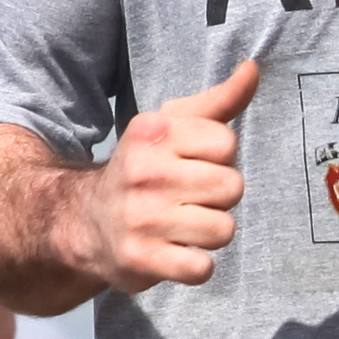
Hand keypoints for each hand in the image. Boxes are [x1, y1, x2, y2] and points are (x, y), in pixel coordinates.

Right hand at [84, 57, 256, 291]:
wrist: (85, 222)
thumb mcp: (173, 127)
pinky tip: (175, 252)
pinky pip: (201, 268)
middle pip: (231, 187)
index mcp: (153, 132)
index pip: (227, 144)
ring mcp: (142, 218)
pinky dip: (195, 266)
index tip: (193, 164)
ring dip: (210, 232)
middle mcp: (145, 172)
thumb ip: (219, 101)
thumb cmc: (145, 170)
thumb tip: (253, 69)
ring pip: (223, 229)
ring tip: (183, 225)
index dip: (219, 158)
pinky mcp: (142, 259)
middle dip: (217, 197)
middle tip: (187, 198)